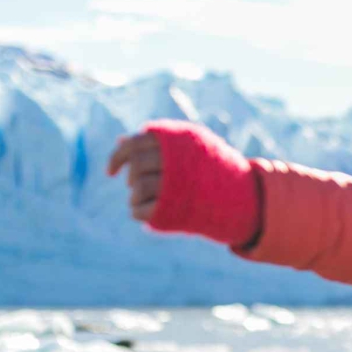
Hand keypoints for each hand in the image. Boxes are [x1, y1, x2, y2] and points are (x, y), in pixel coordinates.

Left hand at [105, 121, 261, 245]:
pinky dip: (138, 211)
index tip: (110, 172)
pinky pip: (140, 210)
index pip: (137, 144)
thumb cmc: (211, 171)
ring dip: (135, 196)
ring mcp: (175, 186)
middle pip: (137, 165)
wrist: (241, 198)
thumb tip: (121, 140)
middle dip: (132, 176)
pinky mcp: (173, 208)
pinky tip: (147, 211)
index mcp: (178, 142)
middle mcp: (176, 161)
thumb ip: (156, 144)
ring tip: (144, 199)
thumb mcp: (187, 149)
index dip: (118, 157)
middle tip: (136, 185)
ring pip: (138, 188)